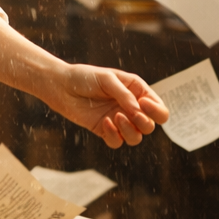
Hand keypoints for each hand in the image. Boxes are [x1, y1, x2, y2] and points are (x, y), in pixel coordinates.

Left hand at [46, 64, 168, 148]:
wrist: (60, 85)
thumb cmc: (84, 77)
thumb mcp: (107, 79)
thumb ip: (124, 95)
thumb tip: (137, 112)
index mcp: (136, 92)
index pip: (158, 108)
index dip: (157, 110)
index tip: (144, 103)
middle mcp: (130, 108)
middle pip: (150, 125)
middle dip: (145, 122)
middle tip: (130, 114)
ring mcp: (118, 120)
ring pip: (136, 137)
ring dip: (130, 131)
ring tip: (115, 117)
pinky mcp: (104, 130)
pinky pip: (117, 142)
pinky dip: (114, 136)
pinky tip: (104, 123)